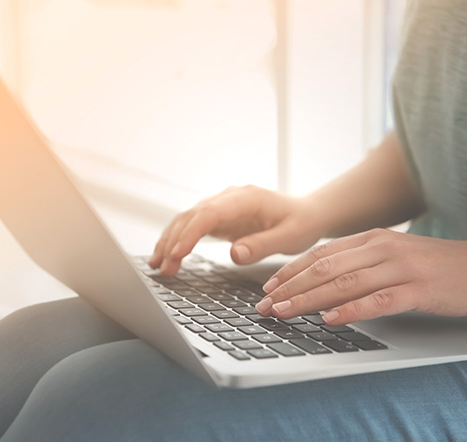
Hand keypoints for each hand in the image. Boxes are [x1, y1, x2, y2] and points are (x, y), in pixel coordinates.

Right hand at [149, 185, 325, 274]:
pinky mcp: (220, 217)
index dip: (190, 233)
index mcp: (246, 198)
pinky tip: (167, 257)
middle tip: (163, 268)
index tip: (178, 253)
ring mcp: (223, 206)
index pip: (209, 213)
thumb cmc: (301, 223)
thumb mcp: (290, 237)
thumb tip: (234, 254)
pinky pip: (193, 227)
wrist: (308, 214)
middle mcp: (230, 198)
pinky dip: (178, 241)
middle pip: (192, 215)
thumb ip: (262, 245)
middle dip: (173, 241)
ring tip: (158, 266)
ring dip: (170, 241)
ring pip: (187, 220)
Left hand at [255, 228, 466, 324]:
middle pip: (324, 269)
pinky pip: (378, 300)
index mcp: (372, 239)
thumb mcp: (394, 256)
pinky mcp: (419, 288)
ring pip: (344, 283)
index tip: (267, 289)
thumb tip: (322, 284)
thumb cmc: (437, 266)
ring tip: (284, 313)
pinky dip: (351, 310)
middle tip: (265, 307)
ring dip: (308, 300)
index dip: (290, 272)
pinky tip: (331, 320)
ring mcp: (400, 266)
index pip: (320, 255)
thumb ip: (361, 264)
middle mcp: (381, 248)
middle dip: (289, 289)